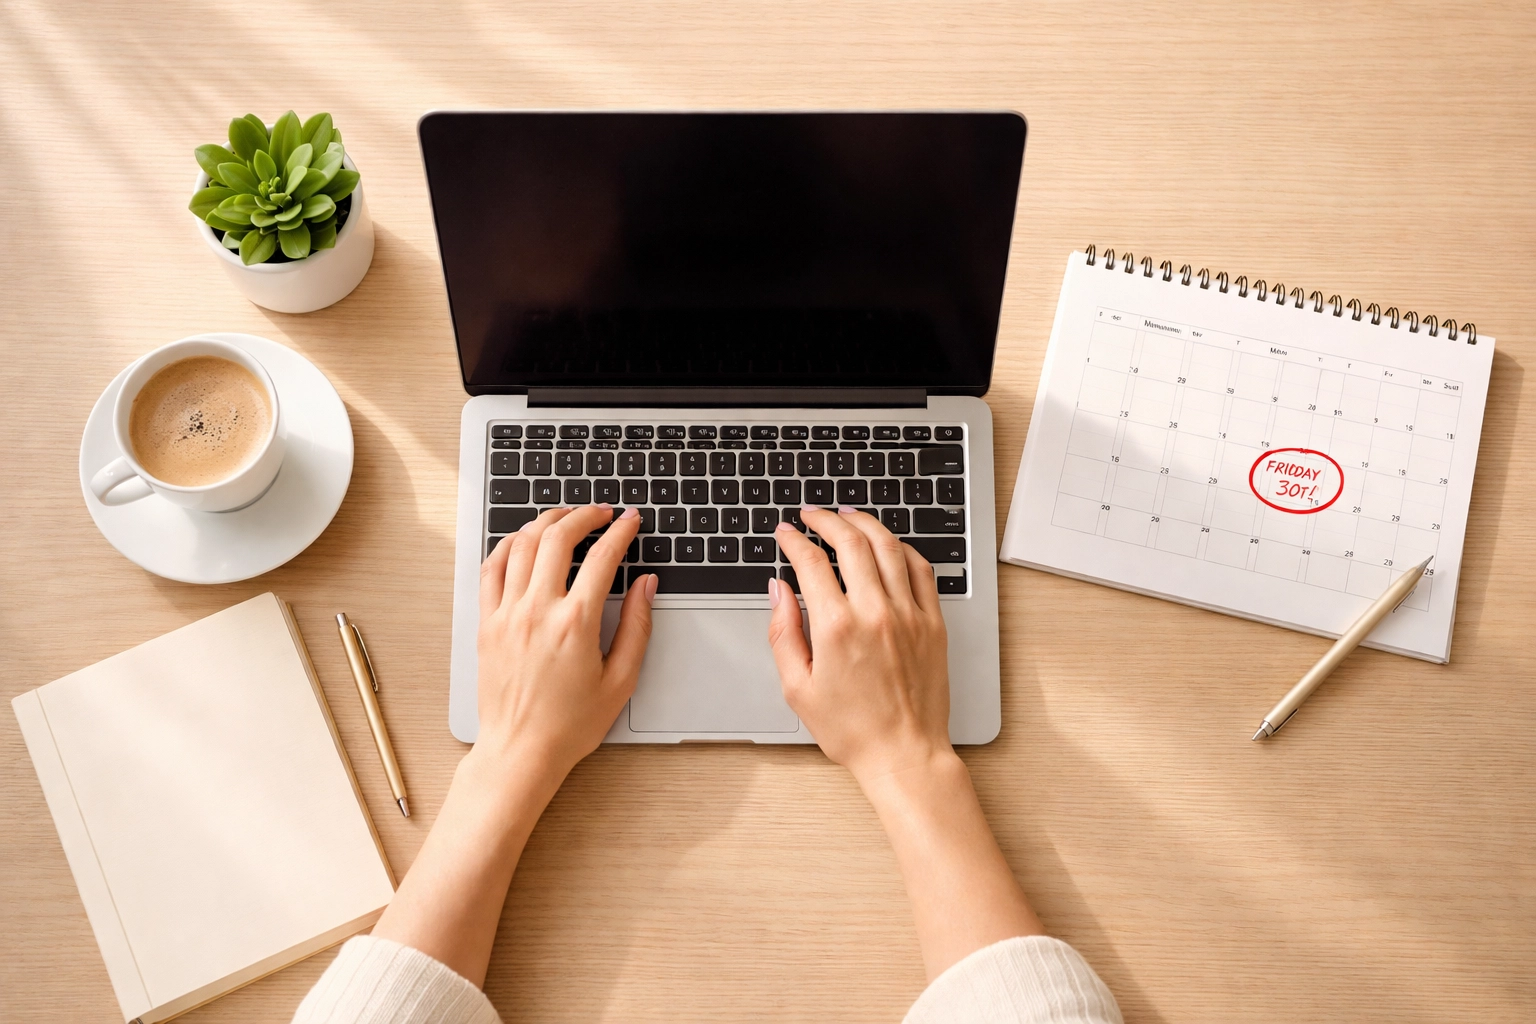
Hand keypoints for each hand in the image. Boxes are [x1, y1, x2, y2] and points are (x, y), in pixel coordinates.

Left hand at [476, 505, 656, 780]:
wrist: (520, 751)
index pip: (602, 557)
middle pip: (558, 537)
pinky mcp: (487, 623)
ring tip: (565, 517)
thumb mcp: (620, 680)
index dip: (621, 531)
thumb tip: (645, 586)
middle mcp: (537, 611)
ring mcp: (507, 614)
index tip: (630, 520)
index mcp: (576, 624)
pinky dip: (508, 544)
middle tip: (600, 513)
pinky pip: (492, 568)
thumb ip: (636, 627)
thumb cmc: (570, 724)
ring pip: (522, 544)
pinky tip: (523, 540)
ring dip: (546, 521)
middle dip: (584, 515)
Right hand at [767, 506, 951, 782]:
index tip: (785, 533)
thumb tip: (778, 590)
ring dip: (865, 523)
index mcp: (836, 628)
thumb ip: (783, 632)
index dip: (794, 540)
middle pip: (851, 542)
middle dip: (826, 520)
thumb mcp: (798, 687)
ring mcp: (909, 615)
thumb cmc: (852, 730)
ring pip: (888, 547)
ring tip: (847, 516)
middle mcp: (875, 613)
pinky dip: (902, 548)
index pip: (811, 562)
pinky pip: (920, 570)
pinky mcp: (933, 623)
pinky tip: (888, 545)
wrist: (904, 754)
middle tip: (812, 515)